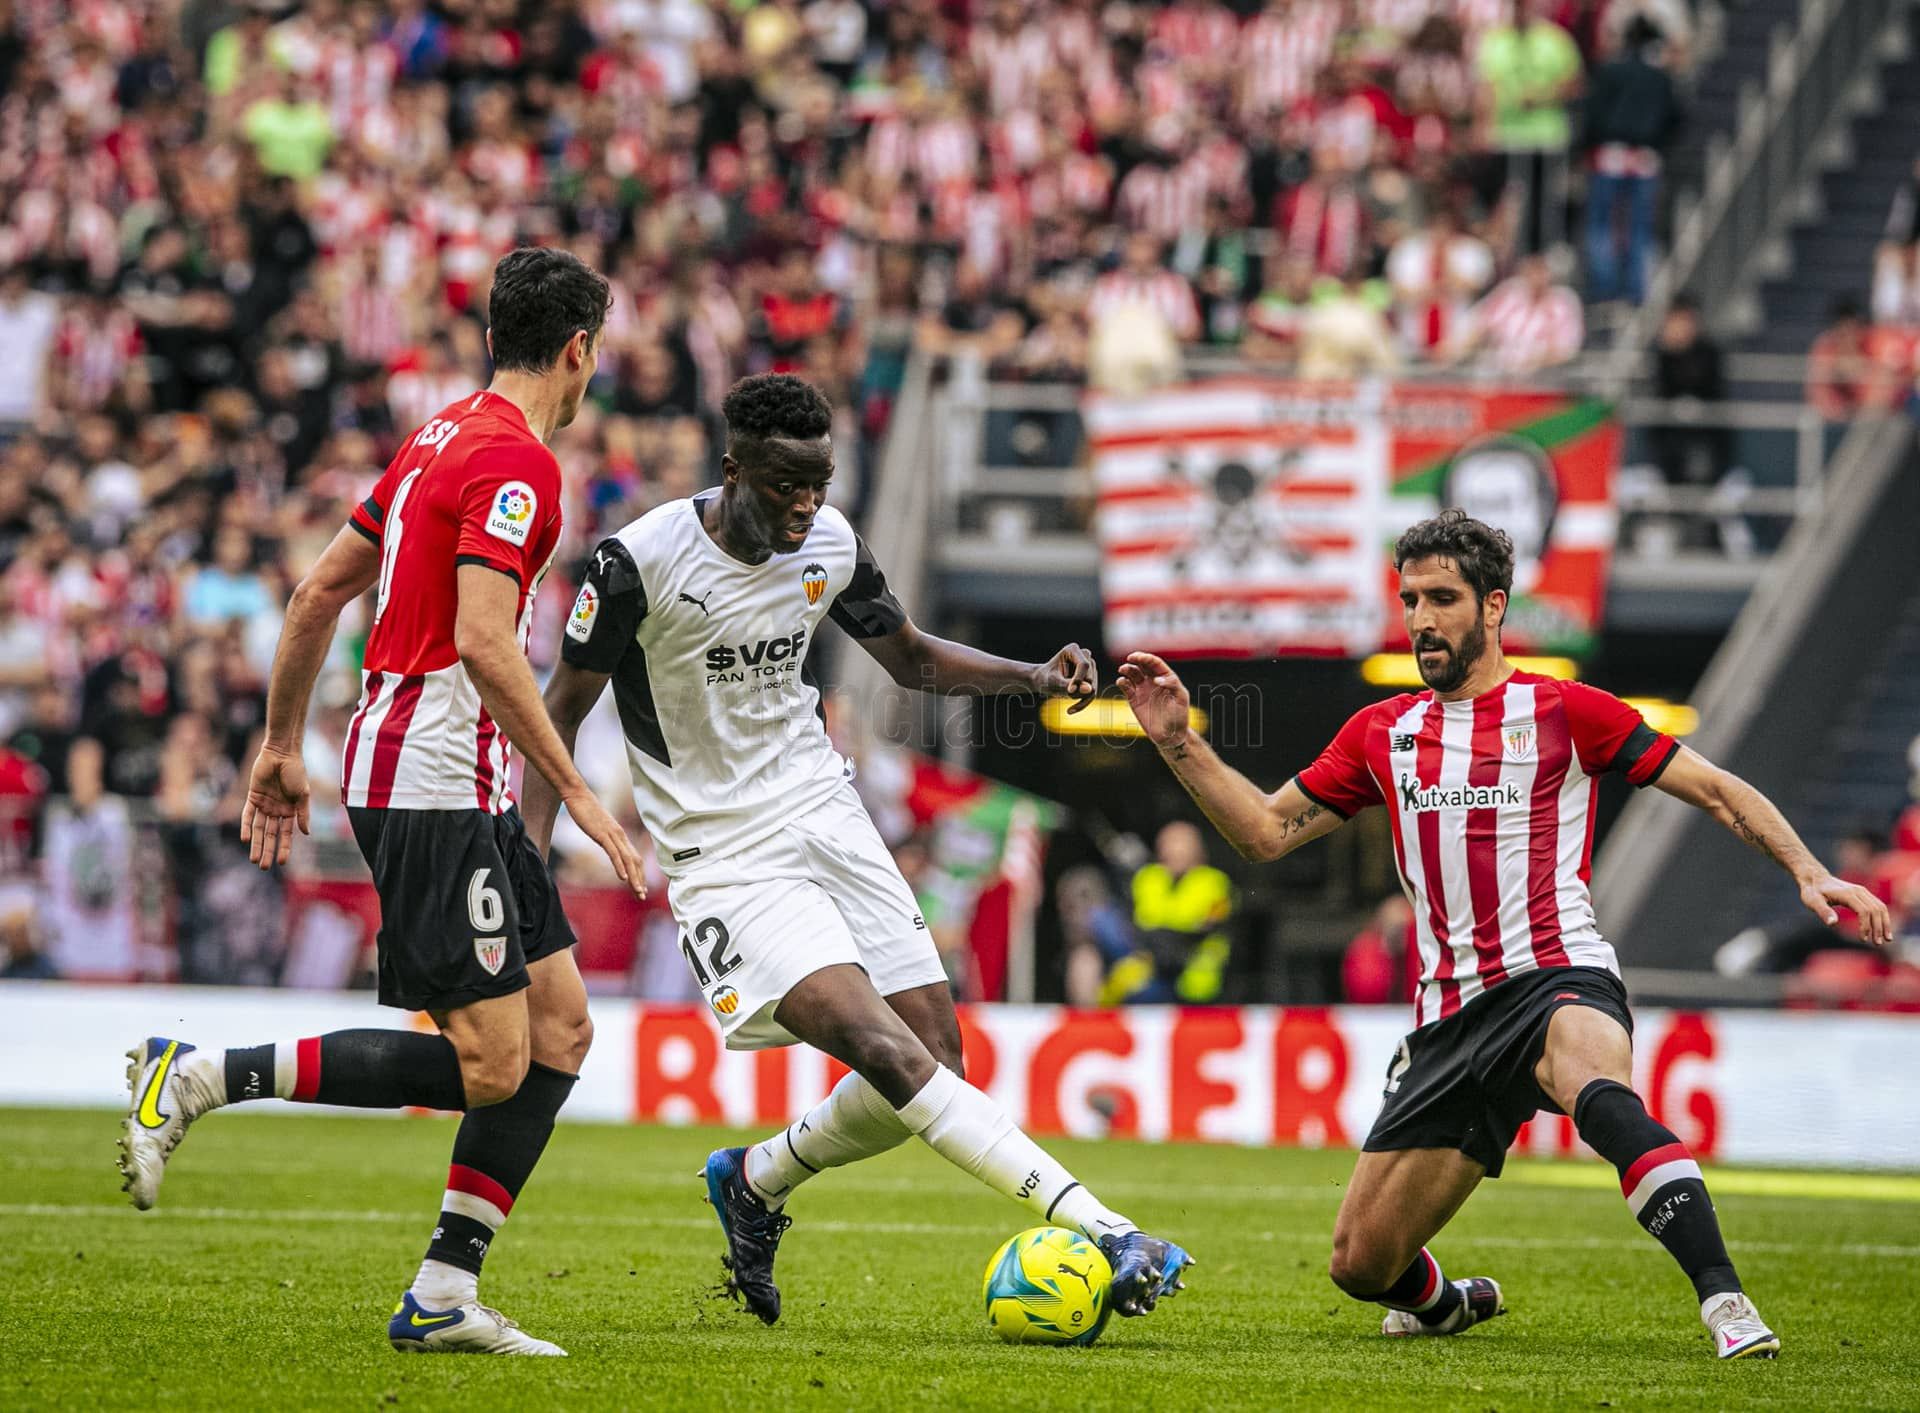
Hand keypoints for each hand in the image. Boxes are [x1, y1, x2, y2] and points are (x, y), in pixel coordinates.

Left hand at [240, 745, 309, 869]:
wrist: (282, 754)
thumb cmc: (296, 772)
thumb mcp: (303, 795)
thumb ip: (303, 814)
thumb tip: (306, 833)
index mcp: (291, 811)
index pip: (286, 834)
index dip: (284, 848)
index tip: (281, 862)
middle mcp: (277, 810)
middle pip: (270, 835)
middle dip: (267, 850)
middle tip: (264, 867)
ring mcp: (264, 805)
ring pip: (258, 829)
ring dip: (256, 844)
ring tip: (254, 859)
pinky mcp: (253, 797)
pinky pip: (248, 815)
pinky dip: (246, 827)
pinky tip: (245, 839)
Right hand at [564, 786, 647, 899]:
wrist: (578, 796)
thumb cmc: (586, 811)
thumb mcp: (598, 828)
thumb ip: (605, 837)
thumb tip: (608, 845)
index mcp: (620, 836)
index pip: (634, 858)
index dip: (639, 874)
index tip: (641, 888)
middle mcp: (620, 836)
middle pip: (635, 861)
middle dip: (640, 880)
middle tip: (642, 896)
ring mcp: (612, 835)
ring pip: (628, 860)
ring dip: (634, 877)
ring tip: (638, 891)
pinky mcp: (602, 834)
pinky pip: (614, 853)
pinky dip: (620, 866)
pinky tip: (623, 878)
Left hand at [1035, 641, 1097, 712]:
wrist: (1042, 681)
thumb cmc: (1045, 678)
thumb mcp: (1053, 682)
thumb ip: (1070, 685)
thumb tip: (1090, 689)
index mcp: (1073, 649)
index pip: (1084, 665)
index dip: (1079, 679)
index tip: (1069, 692)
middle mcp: (1084, 655)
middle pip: (1090, 677)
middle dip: (1078, 690)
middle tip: (1065, 697)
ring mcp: (1090, 667)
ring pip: (1093, 687)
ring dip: (1081, 699)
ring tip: (1068, 708)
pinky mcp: (1091, 678)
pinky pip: (1092, 694)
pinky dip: (1082, 703)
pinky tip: (1070, 710)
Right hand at [1115, 651, 1190, 746]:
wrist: (1170, 735)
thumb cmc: (1179, 717)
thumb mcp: (1181, 698)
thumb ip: (1172, 684)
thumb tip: (1157, 678)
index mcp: (1166, 678)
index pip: (1155, 663)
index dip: (1147, 658)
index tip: (1139, 658)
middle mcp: (1153, 681)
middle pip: (1143, 665)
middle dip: (1136, 659)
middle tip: (1129, 658)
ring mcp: (1143, 690)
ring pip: (1133, 674)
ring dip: (1127, 669)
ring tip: (1123, 670)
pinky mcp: (1134, 700)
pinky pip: (1126, 687)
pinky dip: (1122, 682)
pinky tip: (1121, 682)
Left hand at [1799, 874, 1893, 945]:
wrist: (1816, 878)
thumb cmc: (1813, 892)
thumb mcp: (1813, 902)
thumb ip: (1823, 911)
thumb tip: (1833, 923)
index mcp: (1847, 894)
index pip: (1864, 911)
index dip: (1866, 926)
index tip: (1863, 939)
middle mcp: (1858, 891)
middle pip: (1875, 910)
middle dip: (1878, 927)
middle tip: (1877, 943)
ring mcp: (1863, 891)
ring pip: (1880, 907)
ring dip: (1885, 923)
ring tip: (1886, 939)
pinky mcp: (1864, 893)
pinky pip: (1878, 905)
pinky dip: (1883, 917)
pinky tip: (1882, 929)